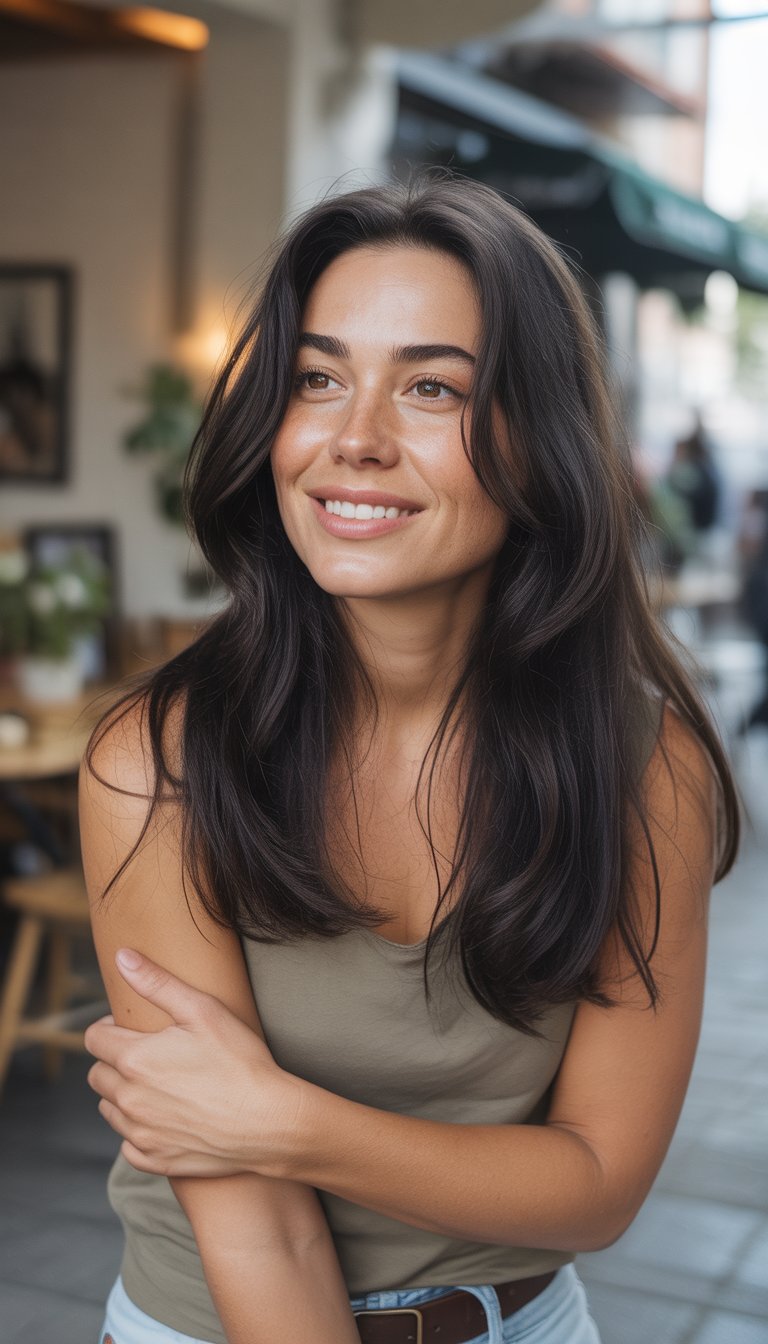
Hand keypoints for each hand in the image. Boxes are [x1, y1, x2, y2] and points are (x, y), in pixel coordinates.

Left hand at [84, 949, 305, 1178]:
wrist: (269, 1121)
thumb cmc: (240, 1062)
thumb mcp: (203, 1010)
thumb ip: (157, 983)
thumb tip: (122, 957)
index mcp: (135, 1059)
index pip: (93, 1039)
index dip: (111, 1028)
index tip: (134, 1028)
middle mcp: (129, 1099)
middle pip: (97, 1075)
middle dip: (115, 1061)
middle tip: (151, 1055)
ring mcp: (140, 1134)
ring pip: (110, 1109)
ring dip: (124, 1095)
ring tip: (160, 1085)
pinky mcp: (155, 1160)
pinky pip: (128, 1144)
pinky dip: (140, 1131)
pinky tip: (166, 1118)